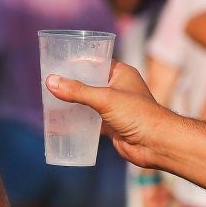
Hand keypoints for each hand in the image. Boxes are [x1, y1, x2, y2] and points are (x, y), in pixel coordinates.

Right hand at [46, 61, 173, 170]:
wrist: (156, 144)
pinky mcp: (111, 125)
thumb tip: (51, 81)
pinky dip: (77, 120)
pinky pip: (90, 119)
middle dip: (71, 83)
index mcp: (121, 73)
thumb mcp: (105, 98)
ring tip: (51, 100)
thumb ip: (77, 91)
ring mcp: (115, 107)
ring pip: (89, 101)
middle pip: (89, 82)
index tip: (57, 63)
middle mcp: (118, 88)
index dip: (78, 62)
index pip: (96, 62)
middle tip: (49, 83)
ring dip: (73, 102)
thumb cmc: (138, 115)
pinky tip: (61, 120)